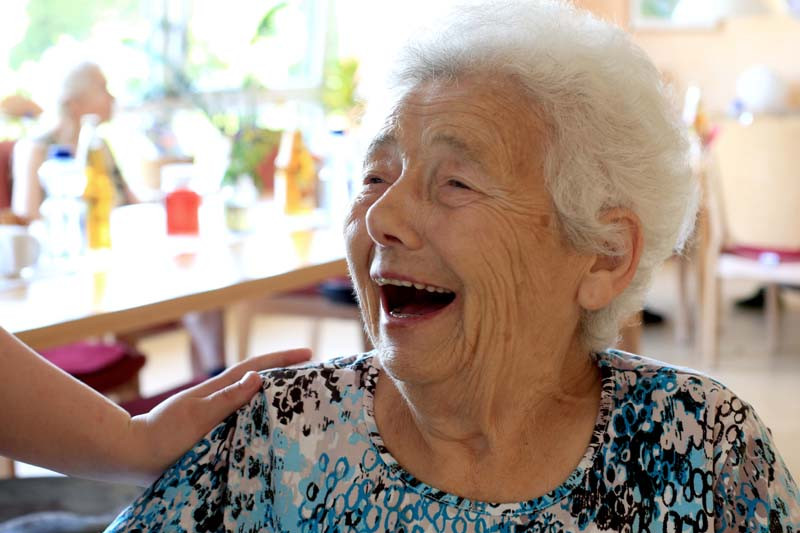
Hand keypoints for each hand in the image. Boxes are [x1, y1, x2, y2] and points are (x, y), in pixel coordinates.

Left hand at [126, 348, 310, 484]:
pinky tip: (273, 427)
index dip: (282, 358)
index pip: (257, 366)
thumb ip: (227, 397)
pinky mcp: (217, 431)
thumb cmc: (166, 431)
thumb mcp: (198, 413)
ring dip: (278, 396)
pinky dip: (264, 417)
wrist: (137, 453)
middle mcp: (222, 397)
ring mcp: (220, 413)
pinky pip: (249, 420)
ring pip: (255, 400)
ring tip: (303, 400)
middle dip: (286, 374)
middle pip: (260, 379)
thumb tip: (257, 376)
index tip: (309, 354)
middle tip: (315, 375)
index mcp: (220, 388)